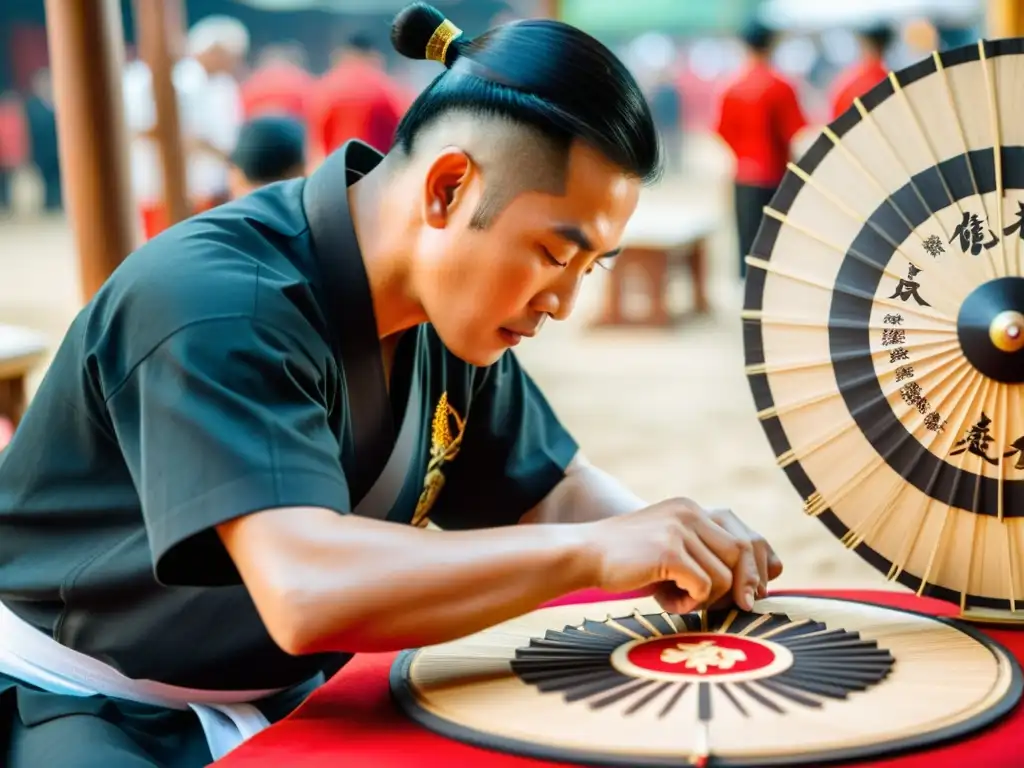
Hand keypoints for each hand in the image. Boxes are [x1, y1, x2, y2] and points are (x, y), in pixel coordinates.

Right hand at [582, 498, 781, 613]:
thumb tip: (751, 587)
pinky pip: (704, 587)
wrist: (584, 554)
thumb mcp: (669, 548)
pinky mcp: (669, 551)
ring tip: (680, 601)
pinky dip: (690, 603)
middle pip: (743, 553)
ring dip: (708, 599)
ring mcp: (679, 530)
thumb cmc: (627, 560)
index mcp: (691, 509)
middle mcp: (689, 513)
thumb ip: (703, 555)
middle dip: (744, 585)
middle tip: (735, 608)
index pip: (746, 536)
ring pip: (725, 575)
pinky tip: (668, 602)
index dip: (759, 567)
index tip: (754, 593)